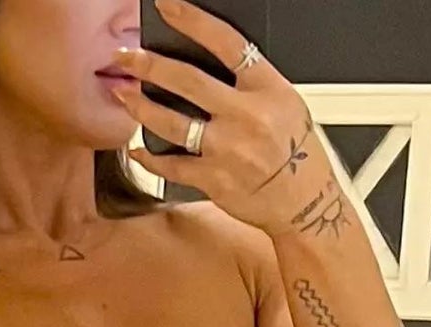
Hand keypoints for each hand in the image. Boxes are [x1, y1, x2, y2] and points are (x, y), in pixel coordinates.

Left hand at [109, 0, 347, 241]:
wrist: (305, 204)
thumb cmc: (298, 154)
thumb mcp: (286, 104)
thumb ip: (250, 83)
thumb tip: (209, 62)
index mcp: (268, 89)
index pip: (226, 43)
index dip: (192, 20)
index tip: (167, 6)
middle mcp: (247, 116)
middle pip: (188, 80)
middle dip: (150, 65)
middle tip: (126, 56)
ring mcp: (228, 149)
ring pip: (172, 122)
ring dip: (141, 107)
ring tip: (125, 95)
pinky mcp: (215, 180)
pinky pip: (172, 166)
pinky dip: (150, 157)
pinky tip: (137, 148)